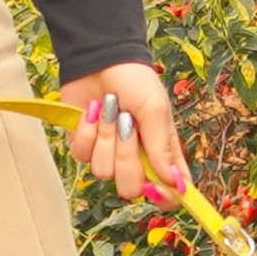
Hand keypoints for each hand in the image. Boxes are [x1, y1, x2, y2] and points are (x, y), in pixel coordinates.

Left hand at [56, 61, 191, 206]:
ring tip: (110, 111)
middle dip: (126, 157)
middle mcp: (136, 158)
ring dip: (105, 138)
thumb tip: (174, 183)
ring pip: (103, 171)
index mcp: (162, 153)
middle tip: (128, 127)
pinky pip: (82, 156)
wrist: (100, 58)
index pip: (169, 191)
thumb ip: (162, 149)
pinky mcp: (84, 145)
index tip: (156, 188)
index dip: (164, 197)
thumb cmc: (136, 81)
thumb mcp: (155, 110)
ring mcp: (109, 154)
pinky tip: (92, 112)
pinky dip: (86, 132)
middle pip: (131, 188)